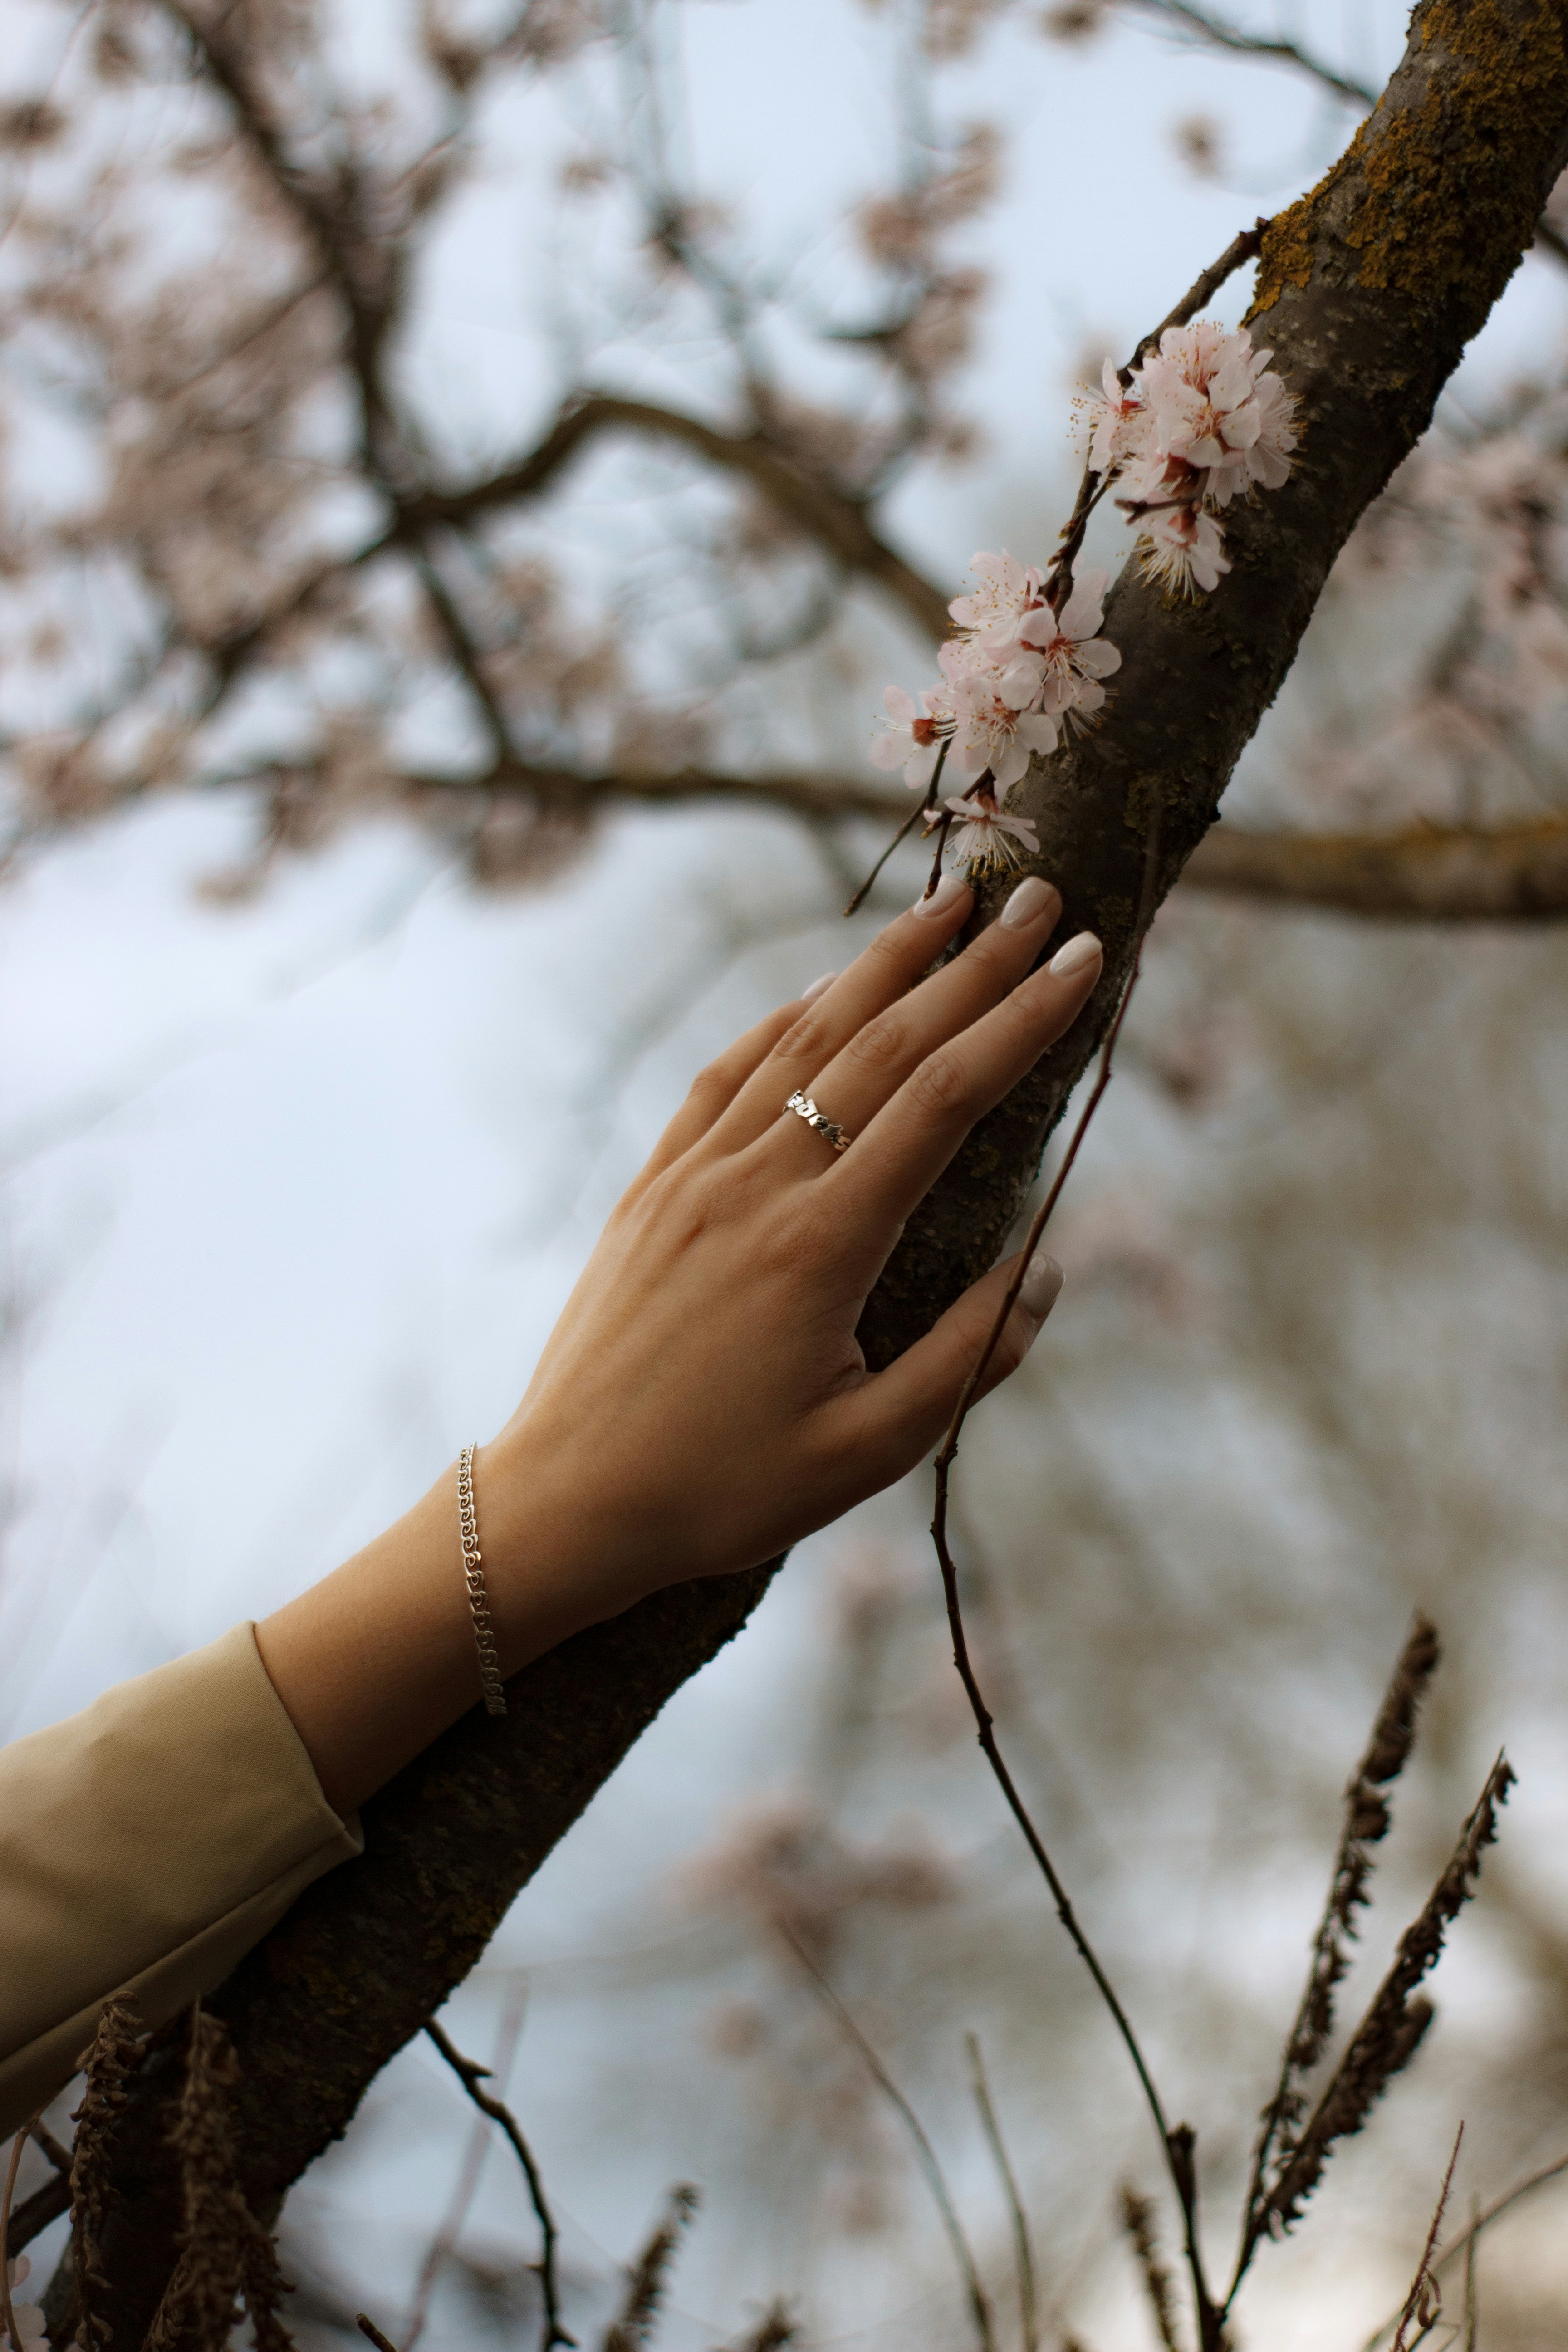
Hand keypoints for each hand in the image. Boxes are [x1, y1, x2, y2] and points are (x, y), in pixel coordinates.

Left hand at [479, 869, 1100, 1621]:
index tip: (1082, 961)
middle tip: (1041, 898)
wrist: (565, 1502)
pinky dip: (786, 1021)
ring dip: (881, 966)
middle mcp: (757, 1187)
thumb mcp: (868, 1452)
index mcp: (822, 1247)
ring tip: (947, 906)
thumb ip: (969, 1356)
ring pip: (804, 1040)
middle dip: (972, 966)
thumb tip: (1049, 1267)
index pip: (944, 1100)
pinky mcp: (653, 1189)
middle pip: (884, 1045)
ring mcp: (695, 1177)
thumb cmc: (721, 1494)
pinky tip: (824, 992)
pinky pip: (726, 1077)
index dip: (1021, 1021)